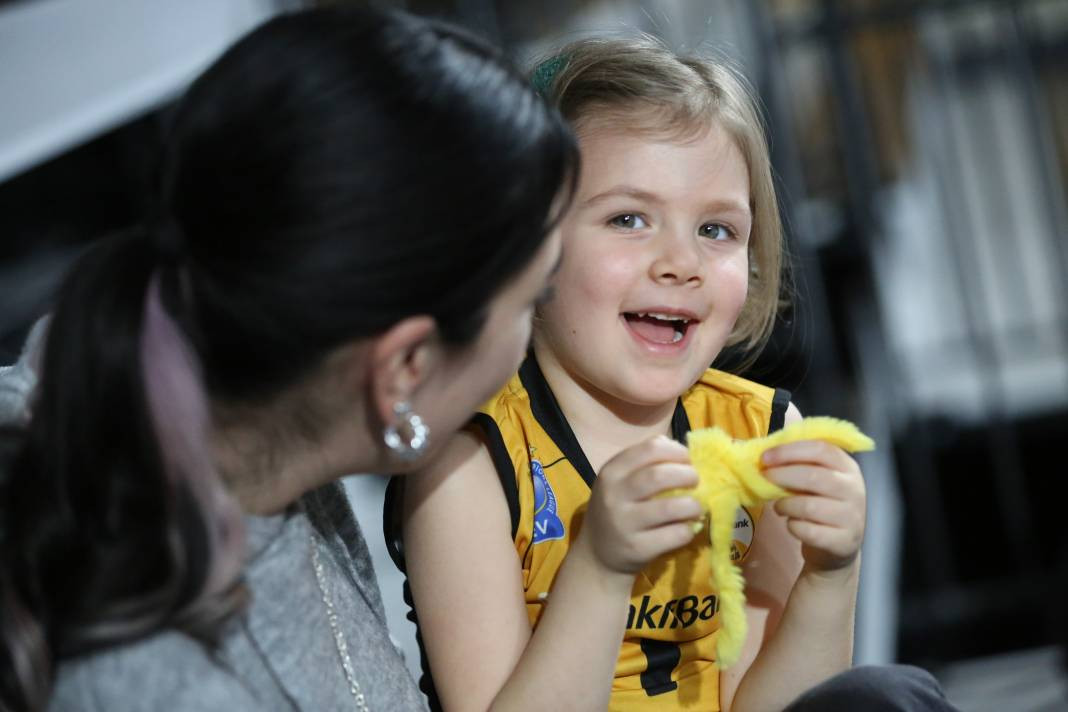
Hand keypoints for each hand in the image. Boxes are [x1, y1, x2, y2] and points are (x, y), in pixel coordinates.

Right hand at [576, 436, 701, 575]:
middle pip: (660, 476)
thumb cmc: (617, 509)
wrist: (597, 553)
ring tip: (696, 507)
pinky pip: (675, 534)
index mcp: (612, 471)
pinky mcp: (638, 548)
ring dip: (693, 505)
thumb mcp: (619, 481)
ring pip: (671, 507)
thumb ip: (645, 463)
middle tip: (696, 481)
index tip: (687, 460)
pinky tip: (686, 528)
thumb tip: (682, 452)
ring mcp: (625, 523)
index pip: (651, 449)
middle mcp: (614, 495)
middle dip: (687, 475)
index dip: (676, 451)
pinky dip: (688, 529)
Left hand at [762, 440, 865, 573]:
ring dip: (785, 504)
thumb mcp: (817, 479)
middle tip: (764, 478)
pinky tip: (793, 524)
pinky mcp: (842, 541)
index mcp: (848, 467)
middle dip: (782, 475)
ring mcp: (852, 516)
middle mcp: (855, 489)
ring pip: (809, 506)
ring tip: (780, 506)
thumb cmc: (820, 504)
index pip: (821, 449)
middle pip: (813, 476)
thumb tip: (761, 450)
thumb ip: (799, 463)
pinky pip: (807, 530)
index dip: (790, 451)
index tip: (764, 457)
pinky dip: (793, 526)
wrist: (837, 546)